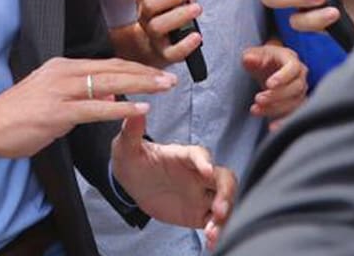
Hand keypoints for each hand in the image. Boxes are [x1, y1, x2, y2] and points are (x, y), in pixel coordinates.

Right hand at [0, 57, 174, 158]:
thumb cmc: (17, 114)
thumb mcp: (52, 98)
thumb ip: (80, 96)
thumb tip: (107, 97)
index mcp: (62, 68)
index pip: (106, 64)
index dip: (134, 68)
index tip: (155, 73)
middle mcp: (63, 73)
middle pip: (112, 69)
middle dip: (144, 73)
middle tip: (170, 77)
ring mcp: (60, 91)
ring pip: (108, 83)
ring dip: (140, 85)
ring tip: (163, 87)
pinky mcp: (57, 112)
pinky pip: (94, 109)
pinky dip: (118, 108)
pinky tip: (138, 108)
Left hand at [111, 116, 235, 244]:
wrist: (132, 182)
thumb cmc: (133, 159)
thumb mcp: (126, 146)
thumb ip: (131, 131)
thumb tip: (135, 111)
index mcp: (182, 155)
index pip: (199, 154)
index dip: (204, 161)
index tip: (205, 170)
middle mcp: (197, 174)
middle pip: (224, 178)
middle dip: (226, 193)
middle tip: (219, 210)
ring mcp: (200, 194)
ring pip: (224, 201)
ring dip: (225, 216)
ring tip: (213, 232)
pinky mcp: (199, 213)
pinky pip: (214, 223)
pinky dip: (217, 233)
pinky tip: (211, 243)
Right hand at [135, 0, 201, 66]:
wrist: (159, 46)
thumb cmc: (168, 14)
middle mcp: (144, 15)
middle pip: (149, 4)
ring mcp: (152, 35)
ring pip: (157, 26)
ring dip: (179, 16)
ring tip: (197, 8)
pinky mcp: (163, 53)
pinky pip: (171, 52)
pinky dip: (185, 45)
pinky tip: (196, 36)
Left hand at [242, 44, 306, 128]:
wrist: (269, 67)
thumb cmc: (261, 59)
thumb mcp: (254, 54)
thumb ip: (251, 56)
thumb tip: (249, 59)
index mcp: (291, 59)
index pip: (293, 67)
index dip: (283, 76)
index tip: (268, 84)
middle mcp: (300, 75)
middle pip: (296, 87)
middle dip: (277, 95)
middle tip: (258, 99)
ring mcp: (300, 91)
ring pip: (295, 102)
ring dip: (276, 109)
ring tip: (255, 110)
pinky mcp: (297, 104)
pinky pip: (294, 114)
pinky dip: (284, 122)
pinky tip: (272, 128)